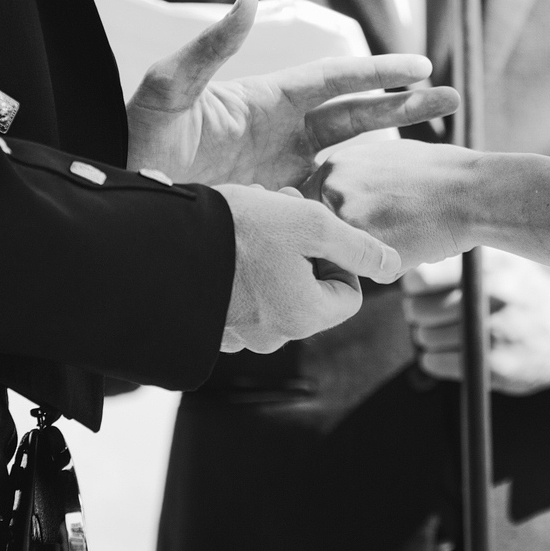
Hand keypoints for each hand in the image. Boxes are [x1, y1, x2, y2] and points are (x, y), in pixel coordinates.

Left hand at [126, 0, 460, 189]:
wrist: (126, 196)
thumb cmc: (138, 136)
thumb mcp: (169, 88)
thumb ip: (210, 48)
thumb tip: (248, 0)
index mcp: (268, 99)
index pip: (336, 81)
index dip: (379, 73)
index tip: (422, 68)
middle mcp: (284, 130)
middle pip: (358, 113)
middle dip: (406, 105)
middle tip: (454, 99)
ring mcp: (283, 167)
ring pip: (352, 154)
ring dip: (394, 149)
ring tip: (441, 148)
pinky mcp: (277, 202)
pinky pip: (327, 198)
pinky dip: (359, 199)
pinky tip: (392, 207)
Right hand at [217, 183, 401, 353]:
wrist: (156, 243)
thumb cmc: (238, 230)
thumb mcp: (311, 225)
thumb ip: (359, 247)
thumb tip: (393, 266)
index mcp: (304, 317)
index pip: (347, 292)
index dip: (336, 255)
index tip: (309, 230)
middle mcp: (273, 336)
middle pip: (311, 290)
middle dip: (301, 249)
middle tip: (279, 214)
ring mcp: (238, 334)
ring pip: (275, 289)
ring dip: (272, 254)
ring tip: (248, 222)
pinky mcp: (209, 324)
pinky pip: (241, 297)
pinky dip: (241, 270)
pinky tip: (225, 243)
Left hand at [309, 136, 479, 269]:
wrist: (471, 192)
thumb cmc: (438, 175)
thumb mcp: (385, 159)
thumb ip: (354, 179)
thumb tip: (335, 200)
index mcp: (334, 165)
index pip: (311, 207)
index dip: (336, 221)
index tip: (365, 221)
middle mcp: (332, 189)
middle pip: (324, 233)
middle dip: (350, 240)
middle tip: (392, 228)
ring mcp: (346, 219)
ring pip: (345, 255)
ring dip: (370, 255)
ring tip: (407, 234)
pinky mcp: (365, 248)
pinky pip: (368, 273)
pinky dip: (391, 269)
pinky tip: (416, 247)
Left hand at [402, 250, 549, 395]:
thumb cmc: (521, 291)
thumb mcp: (502, 260)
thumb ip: (460, 257)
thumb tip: (406, 260)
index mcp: (492, 264)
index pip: (422, 276)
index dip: (414, 285)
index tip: (420, 288)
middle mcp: (494, 295)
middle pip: (418, 309)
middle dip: (419, 312)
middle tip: (433, 311)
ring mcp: (496, 332)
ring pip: (425, 337)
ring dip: (428, 336)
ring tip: (449, 330)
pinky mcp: (494, 366)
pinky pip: (436, 362)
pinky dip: (435, 358)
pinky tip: (453, 350)